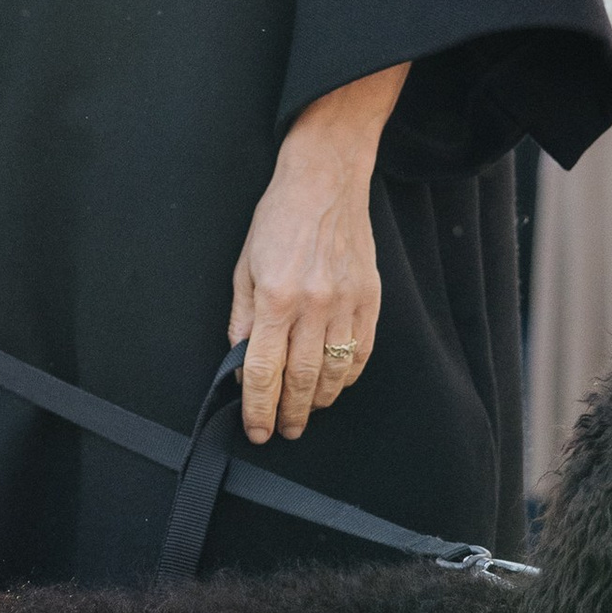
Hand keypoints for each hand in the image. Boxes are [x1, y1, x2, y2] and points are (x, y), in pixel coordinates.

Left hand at [228, 65, 406, 444]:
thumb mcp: (244, 267)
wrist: (324, 181)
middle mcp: (312, 304)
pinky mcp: (370, 297)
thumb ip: (241, 318)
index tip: (257, 429)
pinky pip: (362, 351)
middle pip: (301, 379)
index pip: (263, 370)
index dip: (258, 407)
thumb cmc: (278, 220)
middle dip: (290, 413)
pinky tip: (336, 385)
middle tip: (284, 431)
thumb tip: (240, 362)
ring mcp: (346, 302)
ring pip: (335, 372)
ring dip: (321, 400)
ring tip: (308, 412)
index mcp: (275, 297)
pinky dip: (349, 376)